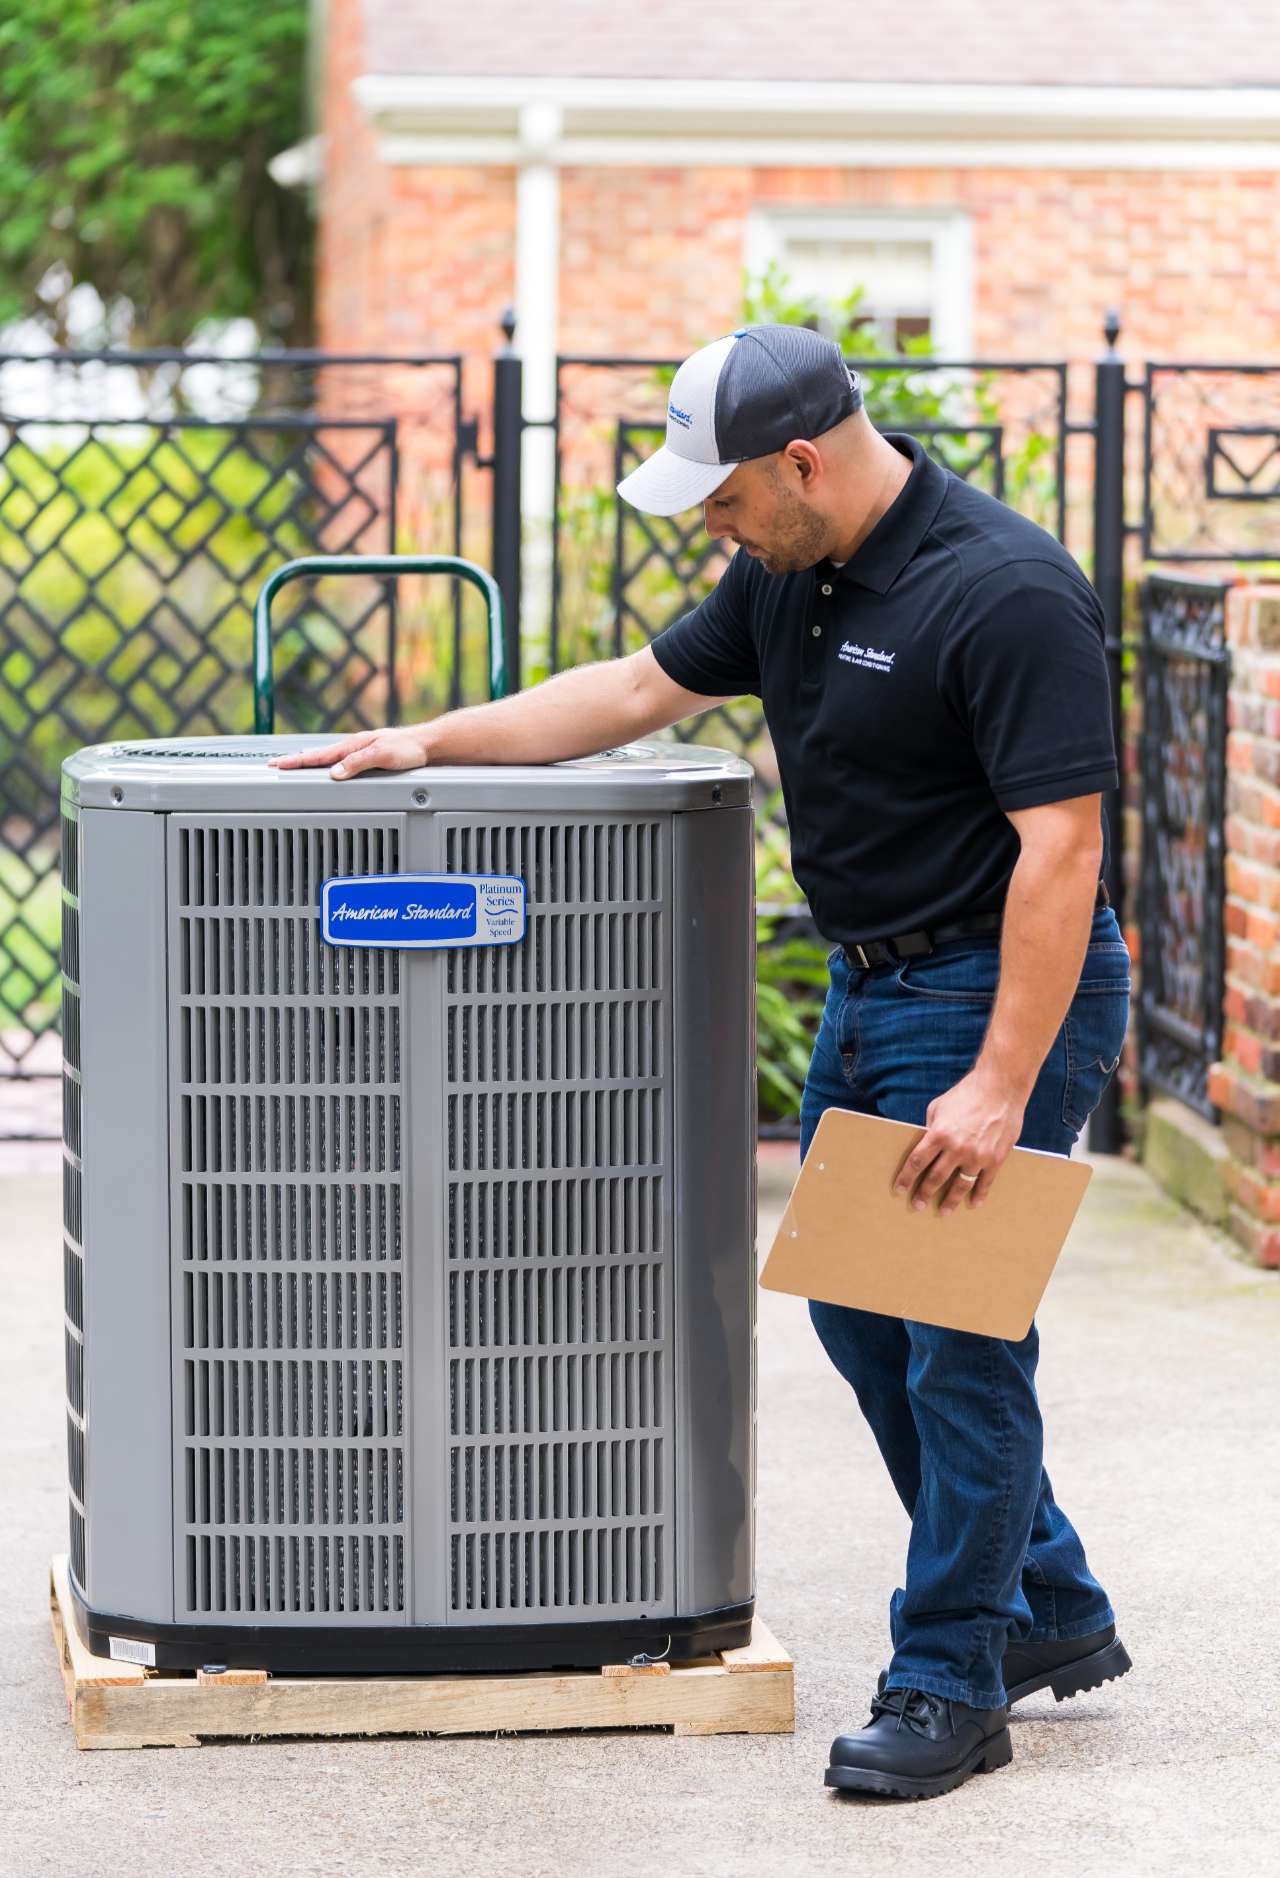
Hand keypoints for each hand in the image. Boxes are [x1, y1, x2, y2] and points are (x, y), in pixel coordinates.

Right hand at [268, 728, 428, 778]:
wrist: (428, 745)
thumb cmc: (409, 749)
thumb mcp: (383, 756)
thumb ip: (357, 763)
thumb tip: (334, 773)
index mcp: (353, 746)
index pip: (318, 756)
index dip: (297, 762)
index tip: (278, 765)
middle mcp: (353, 747)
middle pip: (318, 755)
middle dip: (295, 760)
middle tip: (274, 765)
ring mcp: (359, 751)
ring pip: (327, 758)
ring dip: (308, 762)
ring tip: (292, 766)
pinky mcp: (367, 756)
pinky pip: (339, 761)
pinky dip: (325, 764)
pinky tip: (324, 768)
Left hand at [891, 1069, 1027, 1214]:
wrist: (1001, 1087)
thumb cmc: (967, 1093)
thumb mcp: (939, 1107)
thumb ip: (931, 1128)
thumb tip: (925, 1143)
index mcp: (939, 1134)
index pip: (917, 1162)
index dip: (906, 1178)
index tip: (900, 1190)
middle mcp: (957, 1148)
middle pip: (936, 1178)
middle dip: (924, 1193)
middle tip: (918, 1205)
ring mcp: (977, 1156)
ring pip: (960, 1186)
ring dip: (950, 1201)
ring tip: (944, 1211)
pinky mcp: (995, 1158)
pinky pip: (985, 1182)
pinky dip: (979, 1195)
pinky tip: (973, 1204)